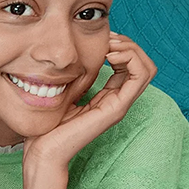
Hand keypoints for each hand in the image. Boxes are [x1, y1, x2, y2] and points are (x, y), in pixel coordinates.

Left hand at [23, 33, 156, 166]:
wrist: (42, 149)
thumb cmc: (48, 125)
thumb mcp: (63, 92)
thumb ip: (75, 76)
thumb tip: (76, 53)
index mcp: (107, 96)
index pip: (129, 64)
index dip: (120, 45)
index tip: (101, 39)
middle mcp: (117, 100)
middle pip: (142, 64)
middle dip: (128, 44)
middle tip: (107, 39)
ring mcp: (118, 105)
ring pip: (146, 68)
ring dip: (131, 49)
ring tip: (110, 46)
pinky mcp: (115, 109)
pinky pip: (139, 78)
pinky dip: (130, 59)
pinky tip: (109, 55)